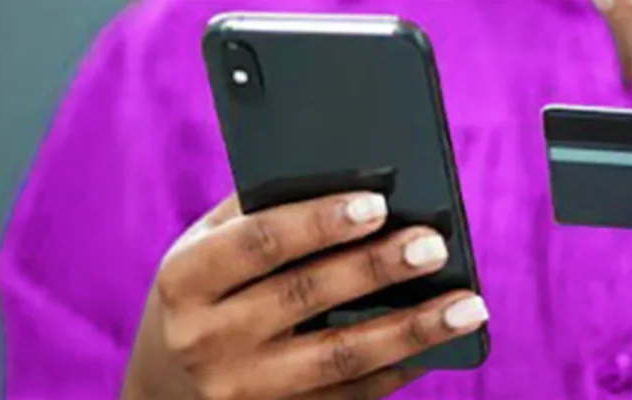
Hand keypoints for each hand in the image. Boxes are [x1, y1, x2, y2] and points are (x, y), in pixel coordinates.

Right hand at [122, 192, 488, 399]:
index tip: (376, 204)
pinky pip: (349, 397)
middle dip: (376, 268)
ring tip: (466, 305)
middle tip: (432, 244)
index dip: (318, 221)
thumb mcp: (203, 251)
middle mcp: (206, 340)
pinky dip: (399, 370)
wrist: (164, 390)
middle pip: (305, 297)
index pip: (257, 243)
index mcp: (184, 281)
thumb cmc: (201, 297)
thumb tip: (349, 175)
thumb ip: (256, 212)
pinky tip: (437, 345)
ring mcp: (241, 390)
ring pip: (339, 358)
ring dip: (411, 330)